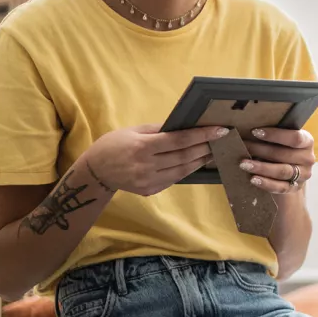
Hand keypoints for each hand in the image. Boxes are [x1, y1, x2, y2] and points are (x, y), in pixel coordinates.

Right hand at [84, 124, 227, 195]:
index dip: (201, 135)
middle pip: (184, 156)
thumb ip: (159, 130)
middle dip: (205, 148)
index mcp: (142, 147)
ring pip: (182, 170)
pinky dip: (187, 170)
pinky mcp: (150, 190)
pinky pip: (174, 179)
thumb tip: (184, 126)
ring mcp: (148, 181)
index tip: (220, 130)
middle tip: (222, 140)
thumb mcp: (133, 130)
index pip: (178, 140)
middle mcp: (146, 166)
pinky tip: (196, 162)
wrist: (95, 171)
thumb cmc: (114, 144)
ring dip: (200, 160)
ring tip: (213, 151)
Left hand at [239, 127, 314, 194]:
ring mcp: (303, 175)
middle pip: (284, 154)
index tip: (255, 132)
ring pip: (282, 171)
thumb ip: (269, 136)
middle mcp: (308, 158)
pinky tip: (253, 179)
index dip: (275, 135)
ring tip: (244, 164)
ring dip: (261, 167)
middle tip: (242, 147)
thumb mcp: (281, 141)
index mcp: (307, 141)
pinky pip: (280, 187)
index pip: (294, 138)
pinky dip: (266, 183)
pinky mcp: (295, 188)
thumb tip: (240, 129)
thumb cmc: (283, 150)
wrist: (291, 172)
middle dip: (260, 150)